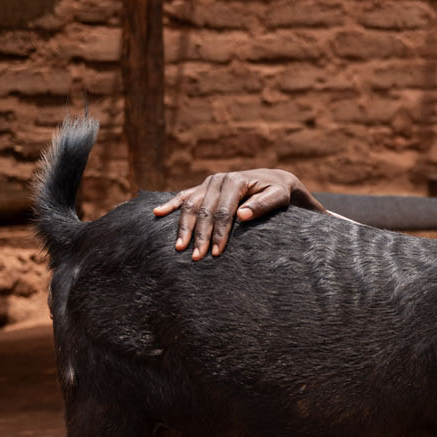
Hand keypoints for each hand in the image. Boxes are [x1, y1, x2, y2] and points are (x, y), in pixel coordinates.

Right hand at [152, 168, 315, 258]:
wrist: (274, 180)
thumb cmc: (278, 192)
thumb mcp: (278, 197)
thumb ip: (263, 205)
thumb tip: (243, 215)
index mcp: (235, 181)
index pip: (223, 211)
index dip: (219, 233)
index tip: (215, 252)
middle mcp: (218, 180)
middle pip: (204, 210)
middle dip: (199, 235)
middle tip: (196, 257)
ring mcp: (208, 183)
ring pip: (190, 205)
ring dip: (183, 227)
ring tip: (179, 247)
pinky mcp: (203, 187)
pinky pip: (184, 196)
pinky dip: (170, 204)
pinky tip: (157, 213)